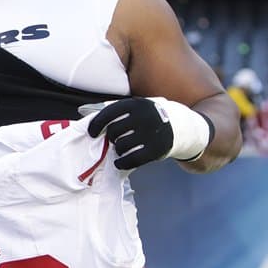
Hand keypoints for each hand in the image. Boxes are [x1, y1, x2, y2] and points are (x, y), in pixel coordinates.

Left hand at [86, 97, 212, 169]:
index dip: (97, 124)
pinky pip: (132, 159)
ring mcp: (152, 133)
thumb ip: (116, 110)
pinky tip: (119, 162)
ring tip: (121, 149)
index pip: (109, 113)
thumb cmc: (153, 117)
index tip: (92, 132)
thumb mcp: (138, 108)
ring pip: (121, 146)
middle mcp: (145, 117)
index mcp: (138, 104)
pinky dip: (122, 162)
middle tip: (116, 140)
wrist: (184, 127)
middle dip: (111, 138)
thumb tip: (83, 112)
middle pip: (114, 131)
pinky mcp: (157, 149)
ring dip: (118, 150)